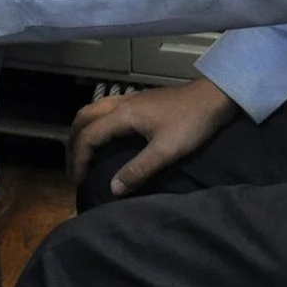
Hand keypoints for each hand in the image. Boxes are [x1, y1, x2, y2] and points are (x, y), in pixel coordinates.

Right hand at [69, 79, 238, 195]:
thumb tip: (112, 188)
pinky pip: (105, 110)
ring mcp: (130, 100)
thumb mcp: (166, 151)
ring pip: (93, 110)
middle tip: (73, 167)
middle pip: (84, 118)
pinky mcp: (139, 101)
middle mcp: (121, 103)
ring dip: (82, 131)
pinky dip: (95, 124)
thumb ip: (138, 169)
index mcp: (123, 114)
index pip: (89, 135)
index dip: (79, 158)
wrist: (213, 98)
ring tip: (82, 152)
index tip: (78, 180)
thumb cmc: (191, 123)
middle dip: (73, 142)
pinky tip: (104, 137)